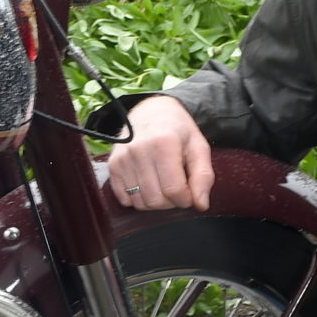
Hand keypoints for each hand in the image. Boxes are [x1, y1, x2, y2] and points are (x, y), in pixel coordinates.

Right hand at [107, 96, 214, 210]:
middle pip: (156, 200)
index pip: (174, 190)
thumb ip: (203, 176)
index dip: (186, 199)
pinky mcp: (113, 165)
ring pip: (140, 203)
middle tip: (176, 188)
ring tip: (161, 185)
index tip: (189, 192)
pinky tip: (147, 185)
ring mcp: (123, 159)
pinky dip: (137, 199)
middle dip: (171, 202)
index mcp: (164, 144)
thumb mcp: (198, 147)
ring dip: (154, 202)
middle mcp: (139, 150)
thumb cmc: (177, 130)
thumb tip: (201, 204)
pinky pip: (124, 199)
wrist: (150, 111)